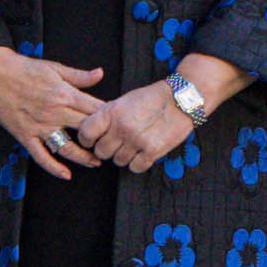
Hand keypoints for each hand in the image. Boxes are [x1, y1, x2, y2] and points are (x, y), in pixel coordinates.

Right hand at [0, 45, 105, 170]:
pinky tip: (66, 174)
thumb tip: (100, 74)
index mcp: (65, 94)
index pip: (95, 110)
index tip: (119, 124)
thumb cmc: (25, 69)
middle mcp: (55, 113)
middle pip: (86, 130)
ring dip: (84, 158)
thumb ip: (79, 75)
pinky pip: (41, 156)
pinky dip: (53, 168)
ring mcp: (40, 126)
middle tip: (112, 146)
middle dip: (102, 139)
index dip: (110, 118)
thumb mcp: (55, 67)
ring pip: (67, 148)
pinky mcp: (25, 135)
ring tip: (96, 162)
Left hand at [80, 78, 200, 173]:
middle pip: (101, 152)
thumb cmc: (152, 98)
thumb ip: (107, 115)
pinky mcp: (152, 151)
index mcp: (112, 112)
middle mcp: (122, 127)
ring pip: (118, 161)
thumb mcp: (124, 100)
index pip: (86, 133)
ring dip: (124, 156)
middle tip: (118, 142)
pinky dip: (138, 162)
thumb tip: (91, 130)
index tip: (92, 141)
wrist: (180, 100)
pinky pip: (135, 168)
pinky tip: (143, 152)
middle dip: (108, 149)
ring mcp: (137, 141)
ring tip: (134, 144)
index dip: (87, 139)